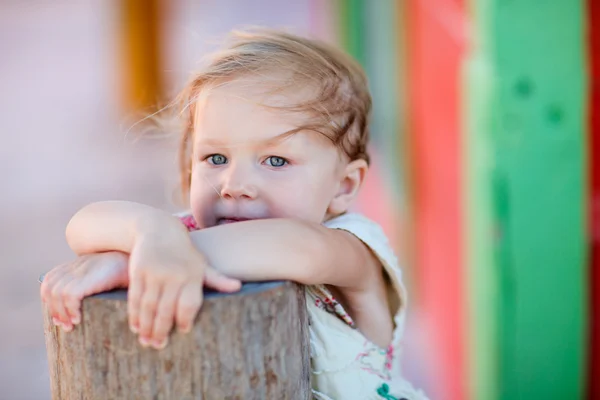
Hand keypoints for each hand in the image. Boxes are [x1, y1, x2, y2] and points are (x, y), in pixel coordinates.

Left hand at [40, 251, 128, 331]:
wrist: (136, 262)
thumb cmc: (126, 271)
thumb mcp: (103, 273)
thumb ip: (91, 281)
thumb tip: (80, 303)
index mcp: (77, 263)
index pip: (50, 280)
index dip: (49, 299)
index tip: (58, 314)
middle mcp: (75, 266)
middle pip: (50, 289)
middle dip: (54, 310)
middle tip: (64, 325)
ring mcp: (79, 271)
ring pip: (57, 295)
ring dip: (62, 313)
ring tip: (72, 325)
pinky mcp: (86, 279)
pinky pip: (68, 297)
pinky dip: (71, 310)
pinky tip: (79, 319)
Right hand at [127, 232, 240, 349]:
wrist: (158, 230)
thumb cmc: (185, 254)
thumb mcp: (202, 265)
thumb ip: (217, 279)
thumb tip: (238, 287)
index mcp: (192, 275)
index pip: (189, 304)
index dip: (185, 319)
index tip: (183, 331)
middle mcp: (174, 274)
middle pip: (165, 309)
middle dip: (161, 330)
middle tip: (158, 346)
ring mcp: (155, 272)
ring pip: (149, 306)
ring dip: (146, 327)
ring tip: (146, 341)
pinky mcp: (138, 270)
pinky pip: (135, 297)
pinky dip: (134, 314)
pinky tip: (135, 326)